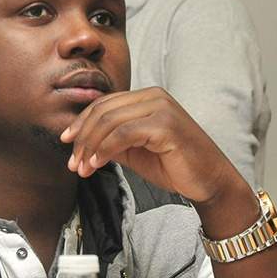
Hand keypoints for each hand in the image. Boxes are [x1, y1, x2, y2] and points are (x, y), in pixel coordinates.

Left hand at [60, 88, 238, 204]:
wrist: (210, 181)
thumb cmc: (176, 166)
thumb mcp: (137, 151)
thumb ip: (114, 141)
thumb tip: (83, 142)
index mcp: (148, 98)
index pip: (105, 103)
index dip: (81, 122)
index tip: (66, 142)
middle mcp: (155, 96)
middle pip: (103, 110)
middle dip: (82, 137)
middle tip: (73, 162)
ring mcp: (162, 108)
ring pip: (110, 120)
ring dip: (90, 146)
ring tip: (83, 168)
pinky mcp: (166, 125)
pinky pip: (124, 133)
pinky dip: (105, 149)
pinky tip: (98, 164)